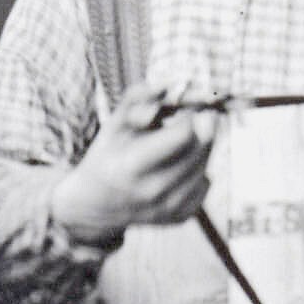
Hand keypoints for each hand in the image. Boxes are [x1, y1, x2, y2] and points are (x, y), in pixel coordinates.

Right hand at [54, 75, 217, 234]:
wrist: (97, 205)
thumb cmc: (109, 154)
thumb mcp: (115, 122)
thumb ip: (139, 97)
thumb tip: (169, 85)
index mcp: (133, 164)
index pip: (185, 133)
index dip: (191, 113)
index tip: (188, 106)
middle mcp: (153, 191)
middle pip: (201, 147)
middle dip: (203, 126)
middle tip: (196, 116)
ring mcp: (168, 208)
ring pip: (206, 165)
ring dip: (200, 149)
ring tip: (178, 144)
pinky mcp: (180, 218)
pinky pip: (206, 183)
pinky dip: (197, 171)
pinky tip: (177, 168)